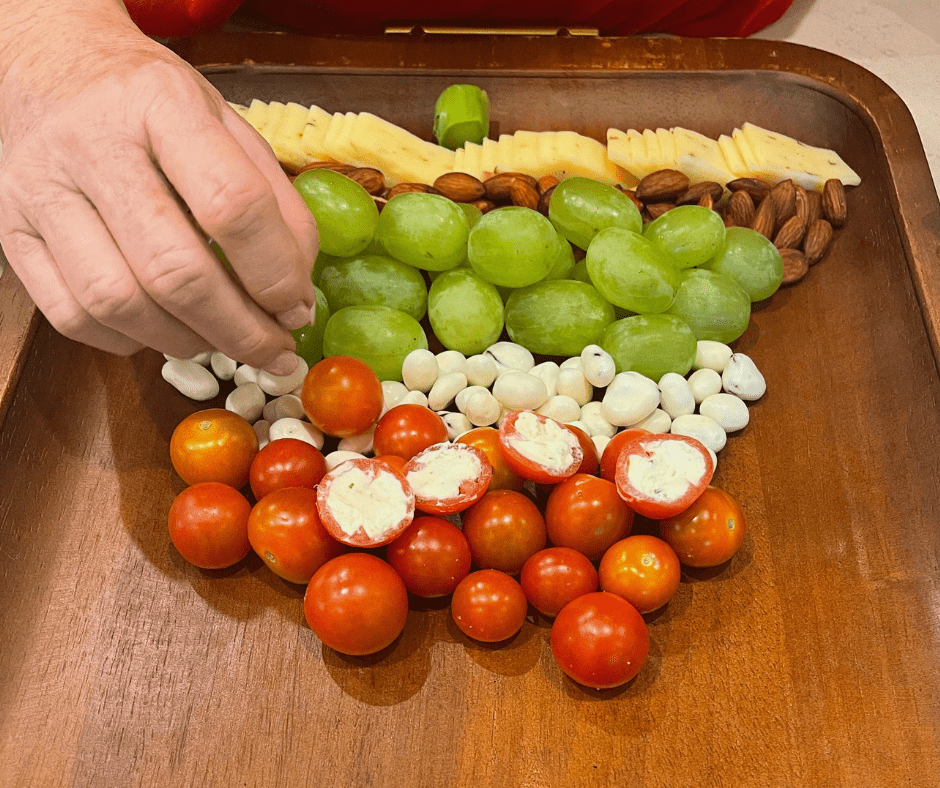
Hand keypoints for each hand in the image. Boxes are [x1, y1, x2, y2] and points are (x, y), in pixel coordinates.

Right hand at [0, 5, 317, 373]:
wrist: (45, 60)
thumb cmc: (149, 99)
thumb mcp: (226, 122)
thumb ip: (275, 201)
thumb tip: (297, 292)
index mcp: (162, 103)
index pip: (232, 203)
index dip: (275, 273)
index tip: (297, 309)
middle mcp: (92, 143)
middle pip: (175, 271)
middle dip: (239, 330)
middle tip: (273, 351)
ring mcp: (40, 189)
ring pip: (118, 302)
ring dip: (186, 342)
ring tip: (222, 340)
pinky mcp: (9, 229)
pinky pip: (71, 315)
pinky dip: (128, 341)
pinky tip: (162, 330)